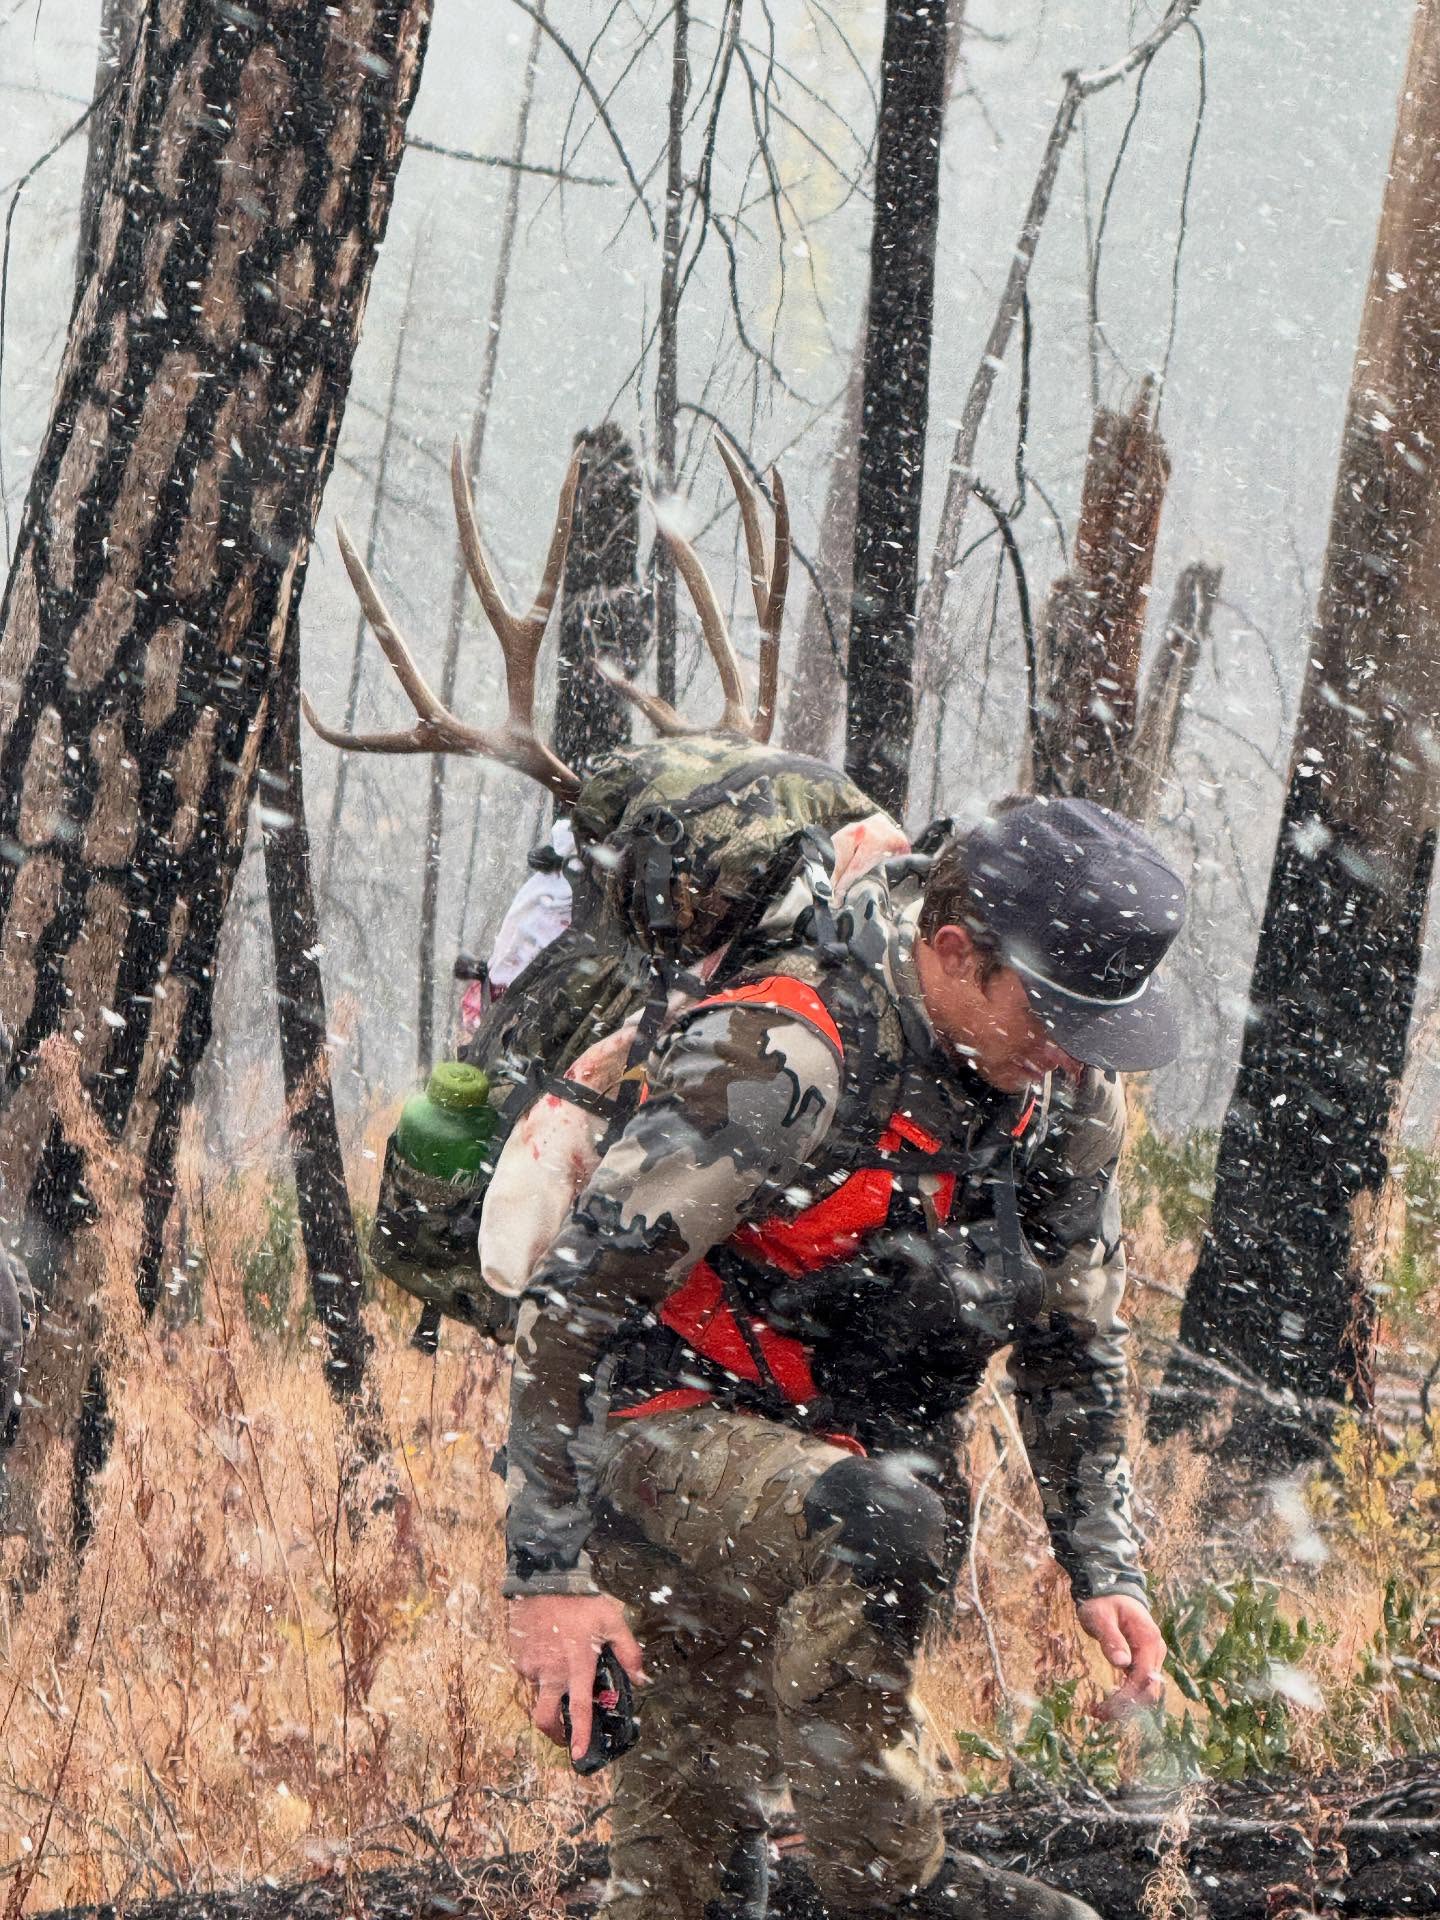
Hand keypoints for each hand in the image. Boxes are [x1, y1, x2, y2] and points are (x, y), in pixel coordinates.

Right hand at [508, 1592, 645, 1762]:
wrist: (544, 1578)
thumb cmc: (581, 1600)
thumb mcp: (612, 1620)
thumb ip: (628, 1651)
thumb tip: (641, 1678)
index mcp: (576, 1664)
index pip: (578, 1708)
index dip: (580, 1734)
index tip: (577, 1755)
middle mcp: (551, 1671)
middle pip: (545, 1717)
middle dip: (554, 1733)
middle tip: (563, 1734)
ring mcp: (531, 1665)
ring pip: (538, 1693)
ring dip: (548, 1691)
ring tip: (559, 1666)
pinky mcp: (517, 1657)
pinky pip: (528, 1673)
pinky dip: (538, 1671)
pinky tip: (547, 1651)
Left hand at [1077, 1593, 1165, 1720]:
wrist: (1111, 1589)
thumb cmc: (1103, 1602)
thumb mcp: (1100, 1617)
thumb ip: (1111, 1638)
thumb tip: (1122, 1664)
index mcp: (1148, 1640)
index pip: (1143, 1679)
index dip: (1126, 1698)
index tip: (1103, 1708)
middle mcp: (1156, 1651)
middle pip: (1149, 1691)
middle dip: (1126, 1707)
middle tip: (1097, 1712)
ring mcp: (1152, 1656)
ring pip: (1146, 1691)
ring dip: (1126, 1705)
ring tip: (1099, 1710)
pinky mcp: (1145, 1660)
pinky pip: (1140, 1684)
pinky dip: (1127, 1696)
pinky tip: (1109, 1702)